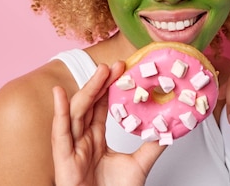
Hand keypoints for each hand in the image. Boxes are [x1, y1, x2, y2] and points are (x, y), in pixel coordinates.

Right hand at [52, 62, 164, 185]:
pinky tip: (60, 94)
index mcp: (95, 141)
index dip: (109, 88)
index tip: (122, 70)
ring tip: (101, 71)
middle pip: (89, 105)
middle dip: (100, 83)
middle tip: (115, 65)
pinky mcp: (63, 159)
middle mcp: (81, 141)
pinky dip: (59, 112)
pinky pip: (59, 132)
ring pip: (76, 112)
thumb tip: (170, 128)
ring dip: (88, 90)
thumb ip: (152, 146)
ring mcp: (71, 148)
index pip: (100, 108)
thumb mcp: (139, 165)